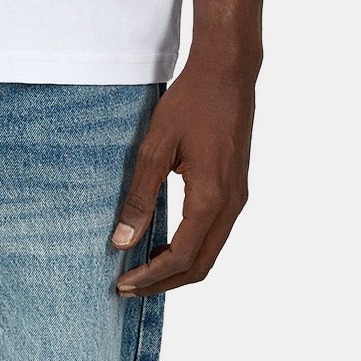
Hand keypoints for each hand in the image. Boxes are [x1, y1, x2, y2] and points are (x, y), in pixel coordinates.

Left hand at [110, 48, 258, 297]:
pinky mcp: (237, 190)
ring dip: (178, 268)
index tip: (123, 284)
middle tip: (129, 288)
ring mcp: (238, 198)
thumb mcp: (155, 147)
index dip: (151, 277)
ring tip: (142, 270)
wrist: (228, 72)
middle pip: (201, 265)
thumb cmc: (191, 102)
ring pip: (211, 252)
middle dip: (164, 282)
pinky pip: (216, 234)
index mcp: (211, 196)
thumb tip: (122, 241)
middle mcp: (231, 204)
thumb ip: (139, 196)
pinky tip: (163, 244)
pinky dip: (191, 250)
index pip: (182, 256)